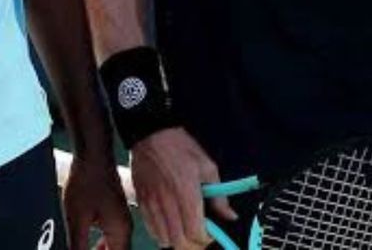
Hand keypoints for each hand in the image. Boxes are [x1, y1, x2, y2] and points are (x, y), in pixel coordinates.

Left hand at [59, 150, 132, 249]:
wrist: (93, 155)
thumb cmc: (86, 181)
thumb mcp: (76, 220)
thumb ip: (77, 247)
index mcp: (120, 232)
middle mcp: (125, 227)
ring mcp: (121, 220)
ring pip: (114, 248)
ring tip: (82, 249)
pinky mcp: (114, 213)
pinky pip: (110, 238)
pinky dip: (100, 246)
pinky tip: (85, 244)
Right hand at [130, 128, 236, 249]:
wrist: (151, 133)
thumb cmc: (181, 148)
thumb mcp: (208, 167)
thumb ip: (219, 196)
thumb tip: (230, 216)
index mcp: (186, 192)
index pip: (195, 232)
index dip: (206, 238)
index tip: (211, 232)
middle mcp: (167, 202)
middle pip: (179, 241)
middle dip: (193, 244)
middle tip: (200, 235)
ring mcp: (152, 204)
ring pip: (163, 239)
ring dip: (177, 240)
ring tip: (185, 230)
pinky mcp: (141, 202)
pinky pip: (151, 230)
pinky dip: (162, 234)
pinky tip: (170, 225)